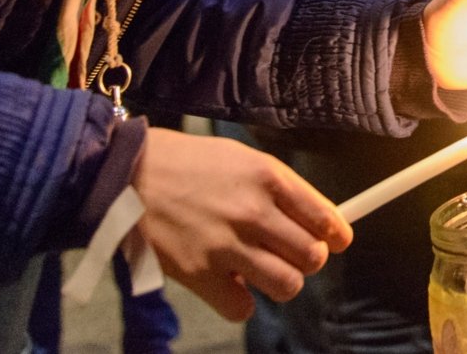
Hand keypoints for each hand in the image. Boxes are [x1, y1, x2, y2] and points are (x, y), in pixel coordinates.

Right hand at [134, 128, 350, 320]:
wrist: (128, 173)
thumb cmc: (189, 163)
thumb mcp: (242, 158)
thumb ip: (279, 188)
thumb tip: (318, 220)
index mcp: (267, 177)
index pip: (325, 218)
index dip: (338, 235)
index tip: (337, 241)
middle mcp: (252, 211)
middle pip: (312, 257)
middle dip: (309, 259)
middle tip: (293, 254)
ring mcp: (226, 245)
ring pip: (287, 285)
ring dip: (281, 282)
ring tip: (265, 270)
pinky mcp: (199, 274)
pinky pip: (242, 309)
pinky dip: (240, 302)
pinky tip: (231, 283)